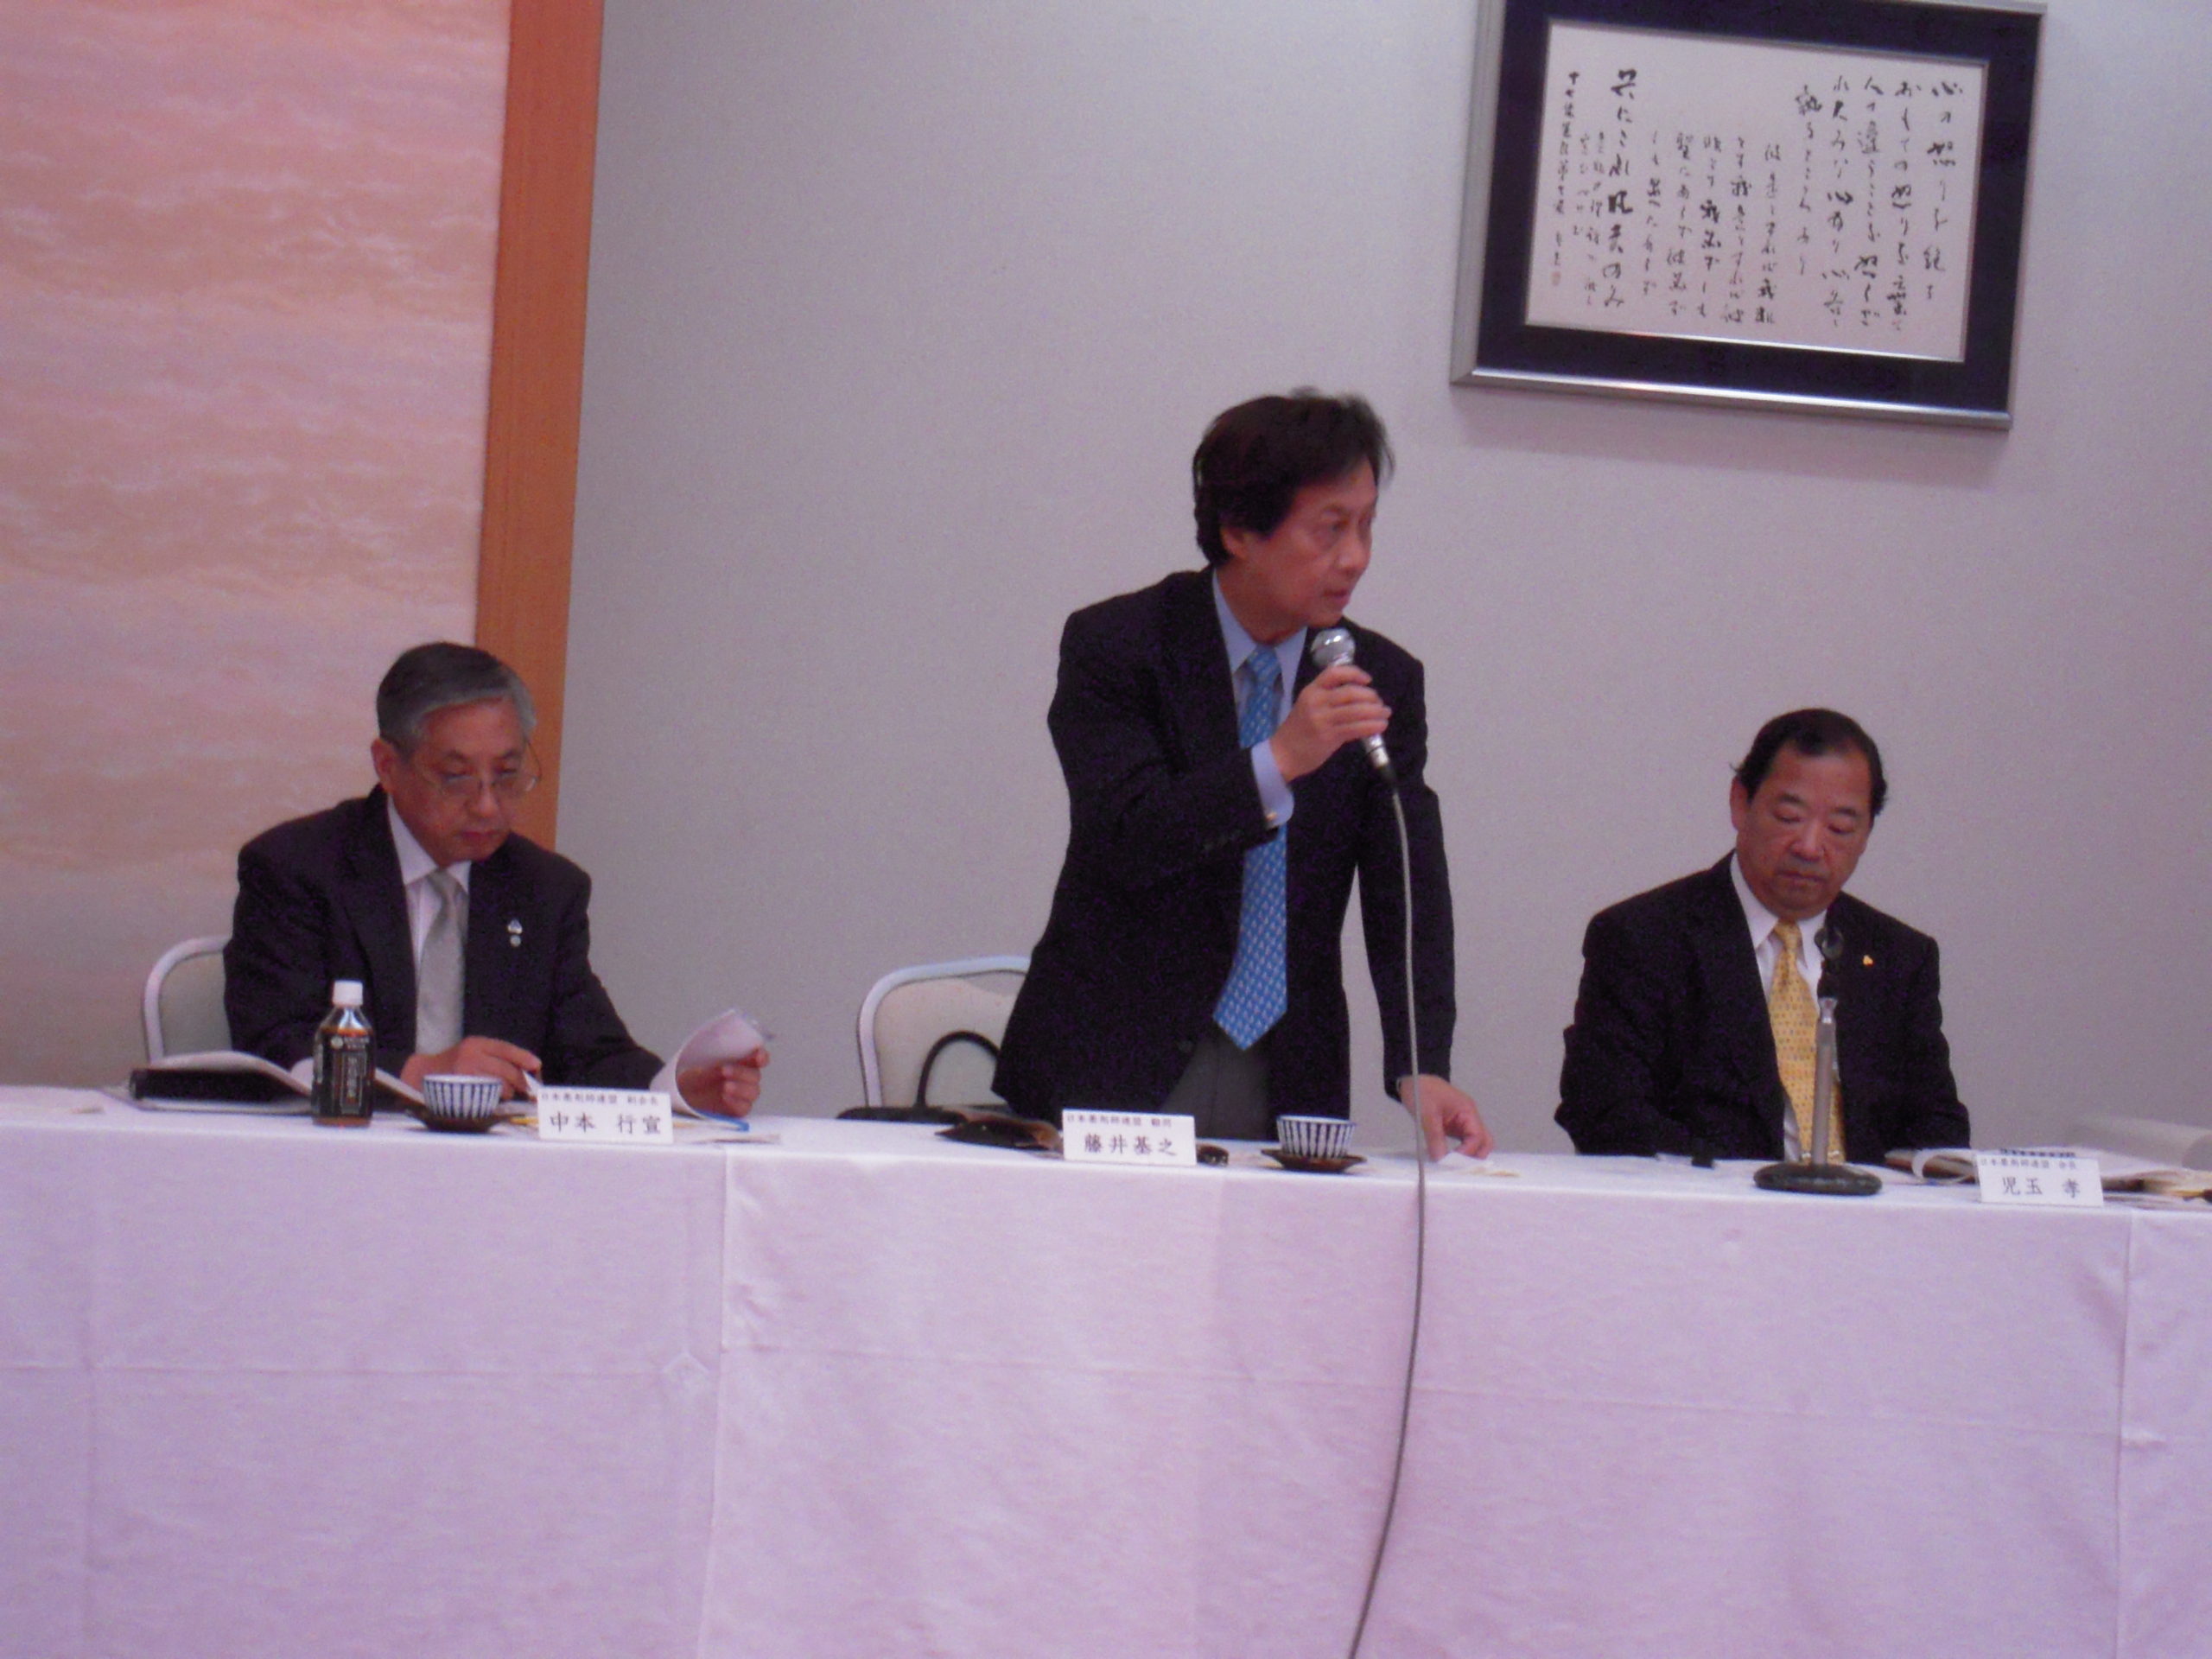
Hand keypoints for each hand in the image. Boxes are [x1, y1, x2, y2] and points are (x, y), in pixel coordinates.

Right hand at [401, 1036, 541, 1099]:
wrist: (422, 1074)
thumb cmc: (453, 1064)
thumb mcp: (472, 1051)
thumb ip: (494, 1056)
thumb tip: (526, 1068)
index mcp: (475, 1044)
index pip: (505, 1048)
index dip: (523, 1057)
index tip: (536, 1065)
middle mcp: (470, 1056)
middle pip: (505, 1069)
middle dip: (520, 1081)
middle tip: (527, 1088)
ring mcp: (464, 1073)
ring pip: (498, 1084)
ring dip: (507, 1091)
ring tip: (506, 1093)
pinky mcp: (460, 1090)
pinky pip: (486, 1096)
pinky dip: (494, 1099)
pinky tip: (494, 1099)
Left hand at [678, 1047, 768, 1118]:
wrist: (680, 1100)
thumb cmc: (690, 1081)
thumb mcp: (697, 1070)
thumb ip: (712, 1067)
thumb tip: (721, 1066)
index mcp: (739, 1063)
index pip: (758, 1059)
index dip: (761, 1056)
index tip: (757, 1056)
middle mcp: (743, 1079)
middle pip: (755, 1076)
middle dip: (742, 1072)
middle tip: (724, 1070)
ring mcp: (741, 1096)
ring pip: (753, 1092)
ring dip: (741, 1088)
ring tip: (725, 1086)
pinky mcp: (736, 1111)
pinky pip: (744, 1108)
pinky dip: (737, 1102)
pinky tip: (726, 1097)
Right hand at [1269, 662, 1388, 782]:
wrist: (1284, 753)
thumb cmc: (1299, 729)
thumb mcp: (1309, 706)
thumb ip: (1329, 699)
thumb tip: (1361, 697)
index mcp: (1311, 691)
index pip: (1334, 673)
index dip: (1354, 673)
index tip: (1368, 680)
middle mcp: (1317, 702)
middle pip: (1350, 693)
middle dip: (1370, 696)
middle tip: (1379, 703)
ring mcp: (1323, 720)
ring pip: (1356, 711)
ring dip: (1376, 712)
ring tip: (1385, 714)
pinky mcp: (1329, 737)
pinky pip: (1356, 729)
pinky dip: (1372, 726)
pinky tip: (1380, 726)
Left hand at [1398, 1074, 1491, 1159]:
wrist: (1414, 1078)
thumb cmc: (1422, 1091)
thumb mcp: (1426, 1114)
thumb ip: (1435, 1137)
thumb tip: (1440, 1159)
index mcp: (1468, 1111)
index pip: (1477, 1136)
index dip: (1467, 1152)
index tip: (1452, 1161)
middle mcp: (1470, 1118)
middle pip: (1484, 1141)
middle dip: (1474, 1156)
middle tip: (1457, 1167)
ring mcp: (1464, 1123)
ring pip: (1476, 1143)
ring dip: (1467, 1155)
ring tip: (1452, 1165)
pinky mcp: (1455, 1127)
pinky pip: (1464, 1142)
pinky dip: (1459, 1151)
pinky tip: (1448, 1158)